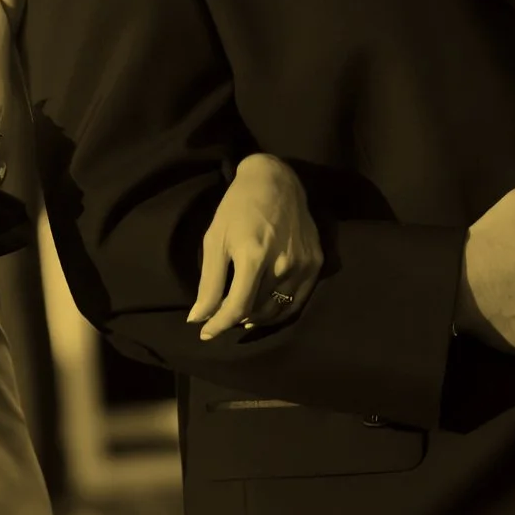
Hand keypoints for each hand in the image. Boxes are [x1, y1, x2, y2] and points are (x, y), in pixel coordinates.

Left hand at [187, 152, 323, 340]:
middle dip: (235, 319)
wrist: (276, 181)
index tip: (206, 334)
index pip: (237, 307)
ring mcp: (303, 265)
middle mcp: (282, 264)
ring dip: (257, 317)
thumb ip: (209, 283)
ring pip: (277, 309)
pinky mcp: (316, 263)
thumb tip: (198, 319)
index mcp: (253, 256)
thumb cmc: (238, 208)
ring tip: (242, 314)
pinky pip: (297, 300)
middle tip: (222, 316)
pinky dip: (279, 310)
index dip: (220, 325)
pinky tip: (264, 308)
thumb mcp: (215, 240)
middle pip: (257, 310)